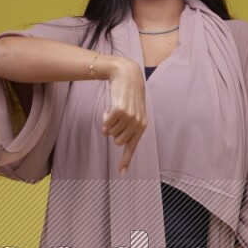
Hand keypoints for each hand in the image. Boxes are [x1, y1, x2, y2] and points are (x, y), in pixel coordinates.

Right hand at [101, 59, 147, 174]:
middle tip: (115, 118)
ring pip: (111, 133)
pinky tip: (110, 106)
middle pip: (117, 141)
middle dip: (113, 131)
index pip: (132, 147)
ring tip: (114, 109)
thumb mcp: (127, 111)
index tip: (122, 173)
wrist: (127, 74)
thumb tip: (105, 134)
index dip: (126, 160)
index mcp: (142, 126)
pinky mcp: (120, 112)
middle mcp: (137, 124)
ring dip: (109, 122)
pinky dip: (105, 116)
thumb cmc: (127, 93)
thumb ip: (119, 125)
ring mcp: (129, 118)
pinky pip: (106, 123)